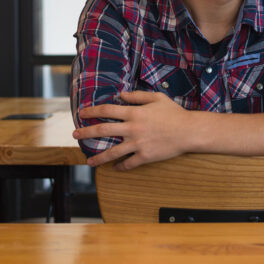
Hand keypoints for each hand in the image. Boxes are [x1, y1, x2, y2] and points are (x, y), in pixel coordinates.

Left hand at [73, 91, 192, 169]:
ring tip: (88, 161)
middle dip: (86, 133)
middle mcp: (132, 128)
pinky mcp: (145, 156)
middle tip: (75, 135)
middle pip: (103, 130)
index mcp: (134, 113)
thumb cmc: (174, 113)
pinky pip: (129, 163)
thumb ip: (137, 96)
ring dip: (98, 157)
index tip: (81, 114)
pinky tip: (115, 168)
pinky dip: (120, 167)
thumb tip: (121, 94)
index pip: (107, 111)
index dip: (92, 111)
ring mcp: (138, 144)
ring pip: (112, 152)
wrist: (189, 131)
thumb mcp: (156, 98)